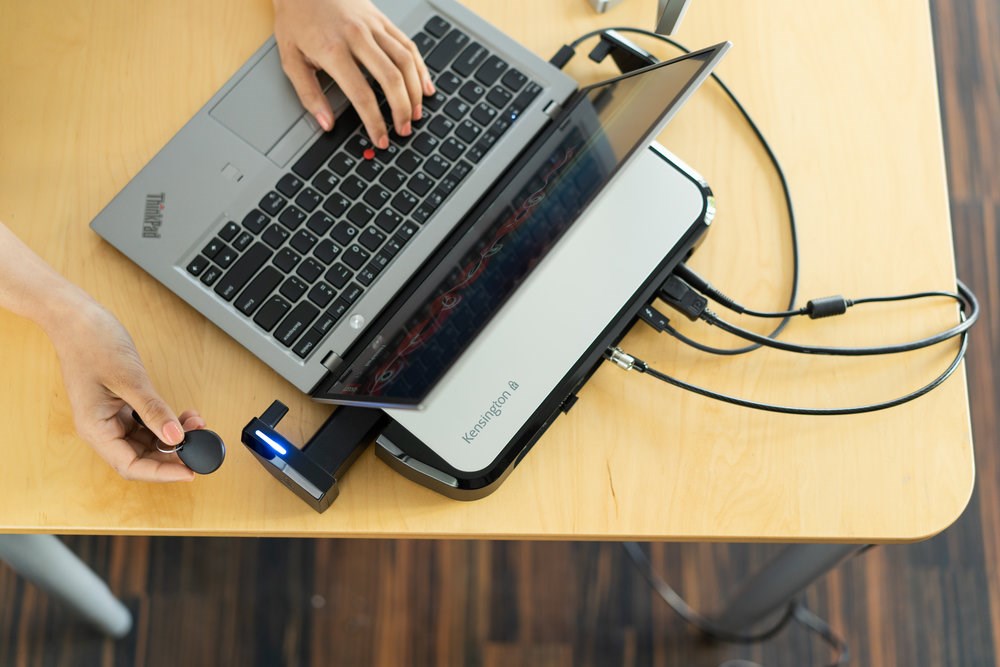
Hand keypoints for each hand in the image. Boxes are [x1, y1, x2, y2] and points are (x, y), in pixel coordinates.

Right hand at [47, 297, 201, 481]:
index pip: (130, 466)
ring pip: (146, 441)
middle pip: (140, 457)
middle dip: (173, 454)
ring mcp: (110, 417)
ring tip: (197, 424)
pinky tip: (185, 415)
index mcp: (95, 428)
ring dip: (172, 438)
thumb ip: (153, 411)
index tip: (190, 471)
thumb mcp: (129, 379)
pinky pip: (145, 424)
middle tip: (202, 445)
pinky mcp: (120, 405)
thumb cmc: (92, 344)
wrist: (75, 316)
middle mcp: (101, 428)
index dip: (161, 473)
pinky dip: (166, 422)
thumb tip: (175, 438)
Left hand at [273, 0, 434, 148]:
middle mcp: (357, 37)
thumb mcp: (290, 59)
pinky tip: (425, 86)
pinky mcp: (382, 20)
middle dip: (402, 110)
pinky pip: (408, 45)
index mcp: (333, 50)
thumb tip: (326, 123)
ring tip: (417, 113)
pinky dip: (420, 68)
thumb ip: (309, 95)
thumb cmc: (296, 19)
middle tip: (404, 130)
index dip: (374, 122)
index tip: (380, 139)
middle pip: (391, 79)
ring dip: (415, 92)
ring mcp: (373, 26)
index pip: (362, 94)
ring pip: (406, 61)